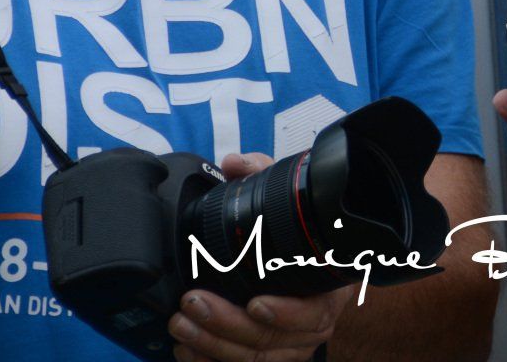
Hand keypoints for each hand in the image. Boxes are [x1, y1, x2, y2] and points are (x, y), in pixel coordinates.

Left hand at [168, 152, 353, 361]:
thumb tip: (235, 163)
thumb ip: (262, 173)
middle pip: (273, 339)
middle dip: (227, 325)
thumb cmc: (299, 233)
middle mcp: (312, 324)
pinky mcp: (268, 356)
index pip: (314, 312)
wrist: (312, 261)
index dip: (287, 313)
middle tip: (192, 303)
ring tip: (180, 325)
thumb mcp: (287, 196)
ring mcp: (291, 345)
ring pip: (254, 358)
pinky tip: (186, 352)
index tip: (256, 302)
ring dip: (213, 346)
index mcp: (326, 288)